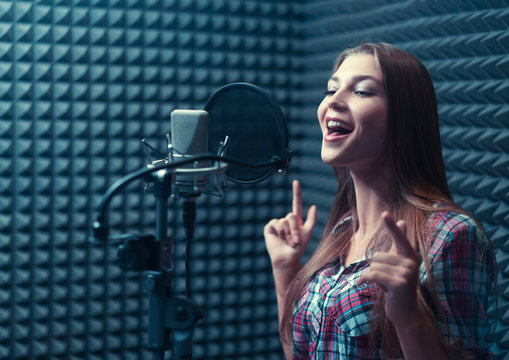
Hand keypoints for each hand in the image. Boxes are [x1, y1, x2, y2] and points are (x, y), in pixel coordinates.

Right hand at [264, 180, 316, 271]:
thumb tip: (313, 206)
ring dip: (288, 233)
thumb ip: (312, 219)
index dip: (296, 192)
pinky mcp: (270, 228)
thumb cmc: (299, 248)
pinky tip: (280, 239)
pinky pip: (276, 223)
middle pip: (292, 215)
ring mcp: (277, 224)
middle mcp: (286, 220)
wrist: (288, 258)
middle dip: (295, 229)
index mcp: (296, 220)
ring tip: (288, 242)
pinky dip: (281, 232)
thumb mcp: (308, 233)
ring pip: (285, 220)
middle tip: (295, 241)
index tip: (296, 181)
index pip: (296, 203)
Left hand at [358, 211, 420, 327]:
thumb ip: (398, 244)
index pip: (399, 238)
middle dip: (375, 269)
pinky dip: (363, 280)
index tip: (385, 213)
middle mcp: (411, 263)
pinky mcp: (398, 284)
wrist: (405, 312)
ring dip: (372, 277)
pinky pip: (372, 275)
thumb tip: (403, 220)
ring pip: (374, 266)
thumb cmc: (397, 285)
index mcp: (410, 256)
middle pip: (377, 256)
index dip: (391, 226)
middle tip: (386, 281)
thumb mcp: (398, 264)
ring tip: (383, 286)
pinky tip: (361, 285)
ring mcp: (406, 273)